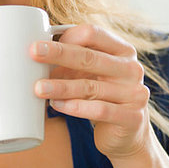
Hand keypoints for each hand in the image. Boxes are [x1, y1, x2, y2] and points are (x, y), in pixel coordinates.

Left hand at [30, 24, 151, 160]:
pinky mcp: (132, 118)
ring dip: (61, 86)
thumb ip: (75, 58)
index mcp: (123, 50)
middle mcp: (132, 69)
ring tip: (38, 88)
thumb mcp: (94, 72)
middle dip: (59, 53)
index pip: (94, 34)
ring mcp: (135, 93)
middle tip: (33, 52)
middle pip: (90, 57)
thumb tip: (39, 48)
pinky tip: (57, 105)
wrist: (127, 133)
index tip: (43, 42)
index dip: (67, 37)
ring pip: (91, 86)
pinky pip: (99, 110)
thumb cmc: (103, 95)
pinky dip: (75, 107)